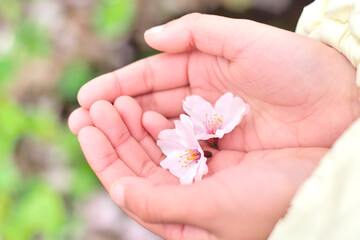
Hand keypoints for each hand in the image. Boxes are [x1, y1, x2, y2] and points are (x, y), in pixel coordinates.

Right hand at [70, 13, 359, 151]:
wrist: (340, 104)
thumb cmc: (298, 68)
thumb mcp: (246, 39)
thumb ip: (197, 32)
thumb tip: (151, 38)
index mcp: (205, 70)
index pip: (152, 78)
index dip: (119, 86)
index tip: (89, 96)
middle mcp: (203, 100)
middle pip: (151, 107)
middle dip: (117, 112)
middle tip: (85, 118)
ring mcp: (213, 129)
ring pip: (163, 131)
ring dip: (132, 133)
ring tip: (104, 131)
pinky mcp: (226, 153)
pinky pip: (186, 152)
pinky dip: (162, 151)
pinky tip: (142, 148)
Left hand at [76, 98, 327, 239]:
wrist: (319, 186)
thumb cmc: (271, 205)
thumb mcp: (213, 210)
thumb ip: (162, 205)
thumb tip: (119, 193)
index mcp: (179, 220)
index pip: (128, 187)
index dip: (103, 157)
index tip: (85, 128)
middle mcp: (184, 199)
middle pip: (137, 165)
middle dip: (114, 136)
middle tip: (95, 108)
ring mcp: (198, 176)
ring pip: (154, 150)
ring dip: (133, 126)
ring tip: (117, 102)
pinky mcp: (214, 156)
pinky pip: (178, 139)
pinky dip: (162, 124)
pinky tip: (149, 111)